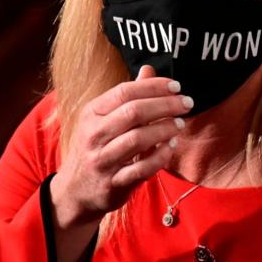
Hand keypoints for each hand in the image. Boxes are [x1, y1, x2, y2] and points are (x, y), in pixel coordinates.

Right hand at [51, 65, 191, 228]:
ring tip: (180, 124)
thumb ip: (127, 96)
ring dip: (164, 129)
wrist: (74, 191)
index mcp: (91, 114)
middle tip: (186, 104)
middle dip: (165, 105)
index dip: (154, 87)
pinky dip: (160, 156)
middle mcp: (94, 135)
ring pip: (138, 139)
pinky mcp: (113, 183)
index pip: (125, 92)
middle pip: (134, 112)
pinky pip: (141, 169)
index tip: (177, 86)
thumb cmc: (95, 148)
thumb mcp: (102, 119)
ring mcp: (102, 160)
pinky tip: (171, 147)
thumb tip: (149, 70)